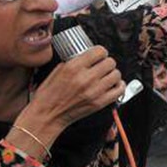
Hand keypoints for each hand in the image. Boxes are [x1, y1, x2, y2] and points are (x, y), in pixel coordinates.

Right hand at [10, 47, 124, 154]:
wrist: (47, 115)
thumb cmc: (49, 94)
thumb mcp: (58, 70)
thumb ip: (74, 61)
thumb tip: (88, 56)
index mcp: (74, 67)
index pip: (99, 51)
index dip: (101, 52)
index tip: (99, 55)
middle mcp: (85, 78)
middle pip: (110, 62)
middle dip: (107, 62)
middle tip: (103, 65)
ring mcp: (94, 91)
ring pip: (116, 75)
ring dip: (113, 74)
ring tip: (107, 76)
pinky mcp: (99, 103)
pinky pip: (119, 90)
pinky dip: (119, 86)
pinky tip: (113, 85)